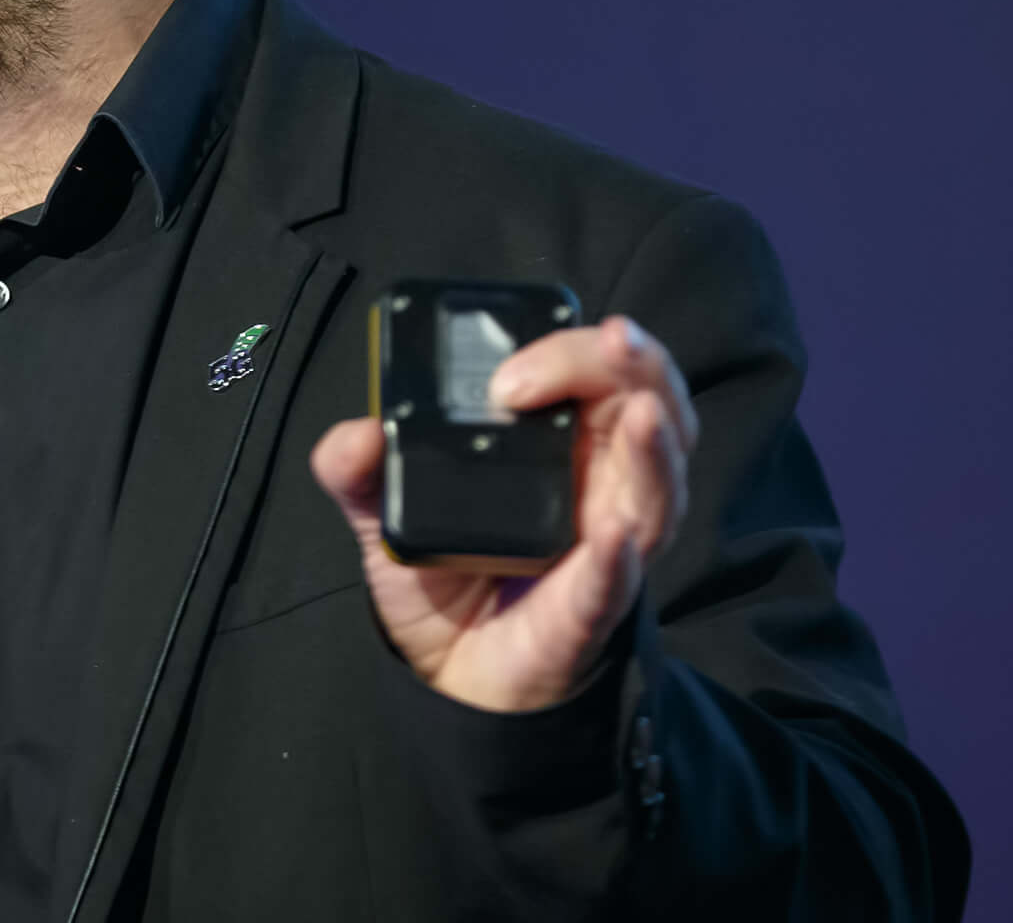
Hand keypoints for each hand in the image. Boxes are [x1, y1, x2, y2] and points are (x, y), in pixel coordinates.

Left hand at [309, 313, 697, 712]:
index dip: (574, 345)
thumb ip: (356, 469)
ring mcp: (603, 547)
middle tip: (610, 339)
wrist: (445, 673)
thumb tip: (355, 436)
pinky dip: (618, 558)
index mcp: (558, 444)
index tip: (515, 356)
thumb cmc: (441, 579)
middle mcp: (597, 484)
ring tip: (643, 413)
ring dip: (655, 448)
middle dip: (636, 365)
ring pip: (657, 489)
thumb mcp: (384, 510)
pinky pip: (614, 583)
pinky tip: (614, 534)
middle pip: (648, 407)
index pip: (597, 372)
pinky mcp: (588, 611)